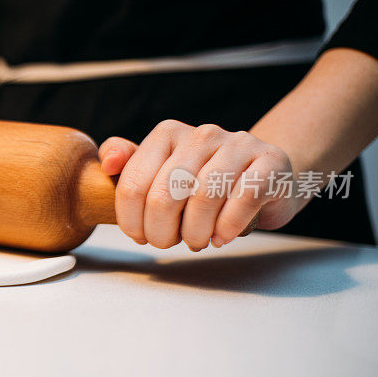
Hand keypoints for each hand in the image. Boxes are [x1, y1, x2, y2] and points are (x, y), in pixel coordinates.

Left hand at [99, 120, 302, 250]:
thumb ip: (129, 165)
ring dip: (195, 233)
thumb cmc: (205, 180)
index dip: (132, 221)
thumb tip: (108, 163)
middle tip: (169, 242)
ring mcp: (238, 145)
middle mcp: (201, 134)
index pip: (133, 185)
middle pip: (164, 196)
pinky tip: (221, 236)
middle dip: (161, 232)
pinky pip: (242, 199)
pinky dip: (227, 227)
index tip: (141, 235)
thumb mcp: (162, 171)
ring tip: (196, 240)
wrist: (266, 177)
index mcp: (167, 134)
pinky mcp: (269, 162)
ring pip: (203, 198)